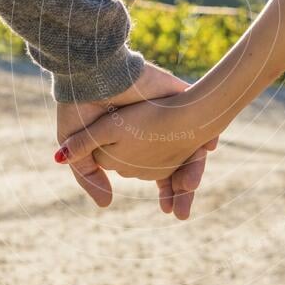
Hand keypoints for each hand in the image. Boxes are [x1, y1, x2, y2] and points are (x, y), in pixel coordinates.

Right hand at [56, 62, 215, 217]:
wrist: (92, 73)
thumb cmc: (78, 107)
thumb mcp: (76, 146)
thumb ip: (89, 176)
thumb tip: (106, 205)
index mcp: (132, 144)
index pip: (158, 173)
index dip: (167, 191)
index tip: (169, 209)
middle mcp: (154, 130)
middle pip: (181, 162)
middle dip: (184, 185)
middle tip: (185, 211)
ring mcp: (168, 110)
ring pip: (193, 143)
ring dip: (195, 166)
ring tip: (191, 185)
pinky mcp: (177, 92)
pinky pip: (201, 110)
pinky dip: (209, 129)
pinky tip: (208, 147)